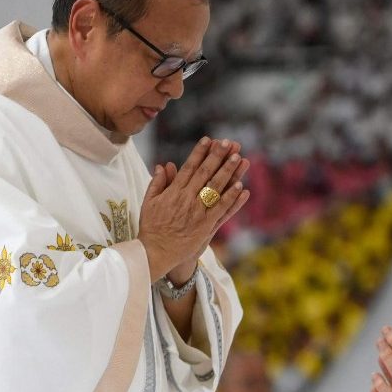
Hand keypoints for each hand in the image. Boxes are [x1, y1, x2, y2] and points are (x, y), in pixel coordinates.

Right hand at [138, 137, 250, 279]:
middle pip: (205, 173)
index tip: (208, 140)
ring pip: (215, 188)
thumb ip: (157, 182)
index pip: (189, 167)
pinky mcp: (206, 226)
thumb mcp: (149, 202)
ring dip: (228, 172)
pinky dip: (231, 198)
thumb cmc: (151, 227)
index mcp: (173, 191)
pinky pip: (221, 209)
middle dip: (217, 156)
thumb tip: (164, 164)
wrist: (155, 252)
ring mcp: (197, 212)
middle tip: (228, 143)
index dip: (199, 152)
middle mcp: (187, 199)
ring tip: (239, 158)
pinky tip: (241, 186)